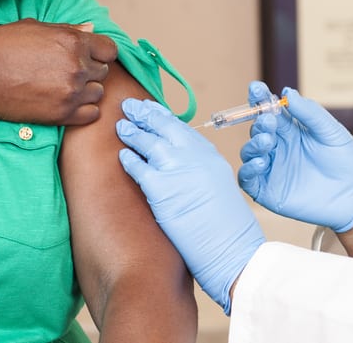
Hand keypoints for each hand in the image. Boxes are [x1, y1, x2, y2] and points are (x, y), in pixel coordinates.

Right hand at [0, 19, 114, 125]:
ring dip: (86, 91)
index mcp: (73, 41)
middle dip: (90, 70)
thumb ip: (68, 29)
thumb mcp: (34, 27)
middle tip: (66, 71)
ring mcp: (72, 92)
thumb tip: (91, 29)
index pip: (109, 50)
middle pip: (103, 71)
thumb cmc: (0, 47)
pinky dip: (84, 110)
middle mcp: (78, 66)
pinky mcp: (63, 114)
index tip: (88, 56)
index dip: (99, 52)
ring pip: (98, 93)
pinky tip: (66, 103)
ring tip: (63, 87)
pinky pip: (91, 114)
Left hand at [117, 98, 264, 313]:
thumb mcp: (218, 185)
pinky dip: (129, 160)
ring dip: (132, 132)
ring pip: (148, 142)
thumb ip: (200, 169)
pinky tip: (122, 155)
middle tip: (129, 106)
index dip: (163, 116)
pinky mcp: (160, 188)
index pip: (181, 128)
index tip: (151, 108)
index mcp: (209, 154)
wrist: (231, 247)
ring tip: (121, 126)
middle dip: (144, 114)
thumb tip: (180, 164)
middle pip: (164, 126)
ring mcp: (177, 169)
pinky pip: (138, 168)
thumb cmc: (226, 226)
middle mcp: (194, 155)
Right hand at [237, 82, 352, 231]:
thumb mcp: (329, 130)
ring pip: (249, 152)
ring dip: (253, 144)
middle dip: (259, 122)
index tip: (256, 88)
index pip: (269, 110)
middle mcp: (278, 147)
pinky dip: (248, 169)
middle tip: (269, 121)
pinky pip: (247, 178)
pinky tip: (262, 162)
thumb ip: (309, 112)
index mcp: (290, 130)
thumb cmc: (345, 160)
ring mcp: (272, 168)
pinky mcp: (268, 190)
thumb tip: (287, 92)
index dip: (260, 98)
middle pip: (257, 130)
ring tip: (267, 141)